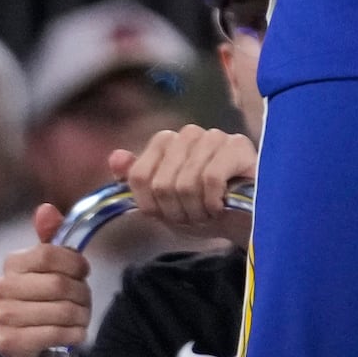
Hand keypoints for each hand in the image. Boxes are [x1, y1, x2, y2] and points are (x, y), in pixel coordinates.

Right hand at [0, 206, 91, 356]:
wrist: (32, 355)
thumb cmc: (44, 304)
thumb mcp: (51, 269)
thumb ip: (52, 238)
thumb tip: (45, 208)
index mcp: (11, 264)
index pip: (49, 254)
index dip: (74, 263)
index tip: (84, 272)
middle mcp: (0, 288)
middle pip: (58, 284)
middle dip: (81, 293)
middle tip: (85, 301)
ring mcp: (2, 317)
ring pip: (60, 309)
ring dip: (81, 315)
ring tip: (82, 318)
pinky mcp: (8, 344)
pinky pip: (53, 333)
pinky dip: (73, 334)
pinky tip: (76, 334)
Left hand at [109, 125, 256, 244]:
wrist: (242, 222)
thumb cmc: (202, 210)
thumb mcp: (163, 204)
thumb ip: (137, 181)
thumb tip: (115, 157)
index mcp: (167, 143)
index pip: (139, 175)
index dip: (152, 205)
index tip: (169, 214)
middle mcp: (189, 134)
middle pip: (162, 183)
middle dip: (176, 211)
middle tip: (193, 215)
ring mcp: (215, 136)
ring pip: (186, 183)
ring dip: (196, 210)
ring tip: (209, 211)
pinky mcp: (238, 146)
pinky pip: (211, 179)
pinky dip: (213, 203)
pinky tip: (222, 205)